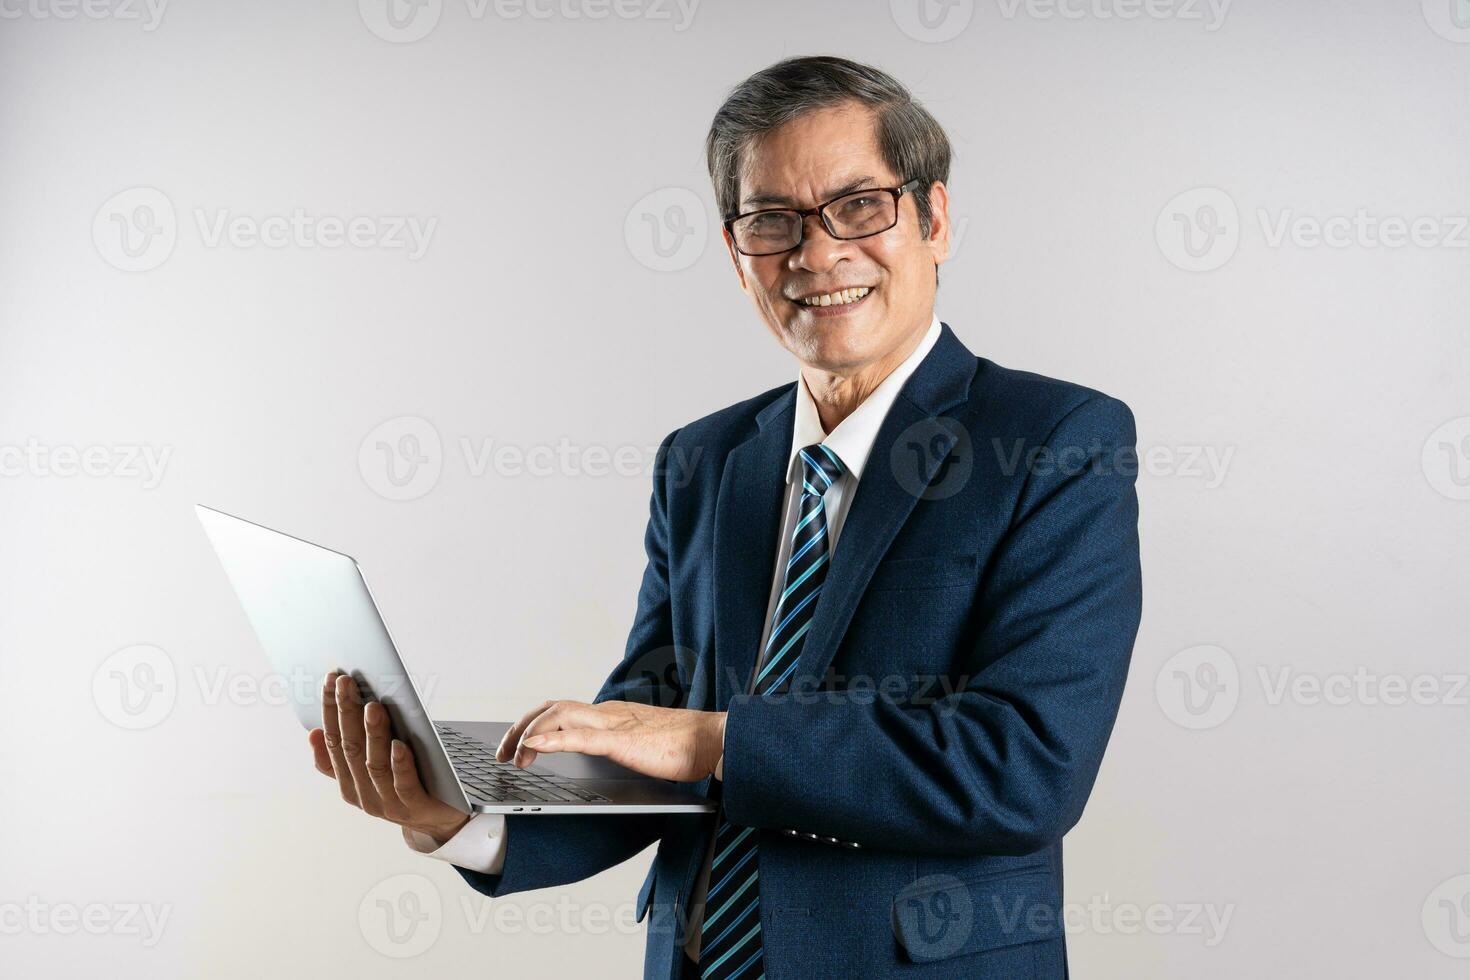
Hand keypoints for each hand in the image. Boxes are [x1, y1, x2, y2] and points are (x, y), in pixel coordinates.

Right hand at [308, 670, 469, 843]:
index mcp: (349, 784)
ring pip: (375, 766)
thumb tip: (314, 733)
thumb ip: (344, 756)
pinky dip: (400, 765)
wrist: (441, 820)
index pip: (334, 741)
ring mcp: (390, 804)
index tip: (332, 678)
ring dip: (373, 735)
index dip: (331, 710)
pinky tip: (400, 744)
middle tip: (347, 682)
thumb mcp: (371, 769)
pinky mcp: (417, 808)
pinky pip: (405, 785)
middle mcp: (365, 795)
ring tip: (373, 706)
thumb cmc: (405, 783)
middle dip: (347, 713)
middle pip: (352, 750)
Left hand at [495, 699, 725, 782]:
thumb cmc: (688, 747)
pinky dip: (549, 741)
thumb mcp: (644, 747)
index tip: (517, 745)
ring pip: (557, 717)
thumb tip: (609, 757)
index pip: (563, 711)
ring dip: (526, 734)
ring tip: (510, 755)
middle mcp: (608, 713)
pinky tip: (531, 750)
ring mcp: (613, 724)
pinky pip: (577, 738)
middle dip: (520, 727)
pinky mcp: (621, 741)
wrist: (716, 740)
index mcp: (613, 715)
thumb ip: (623, 747)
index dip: (535, 724)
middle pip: (551, 708)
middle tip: (501, 752)